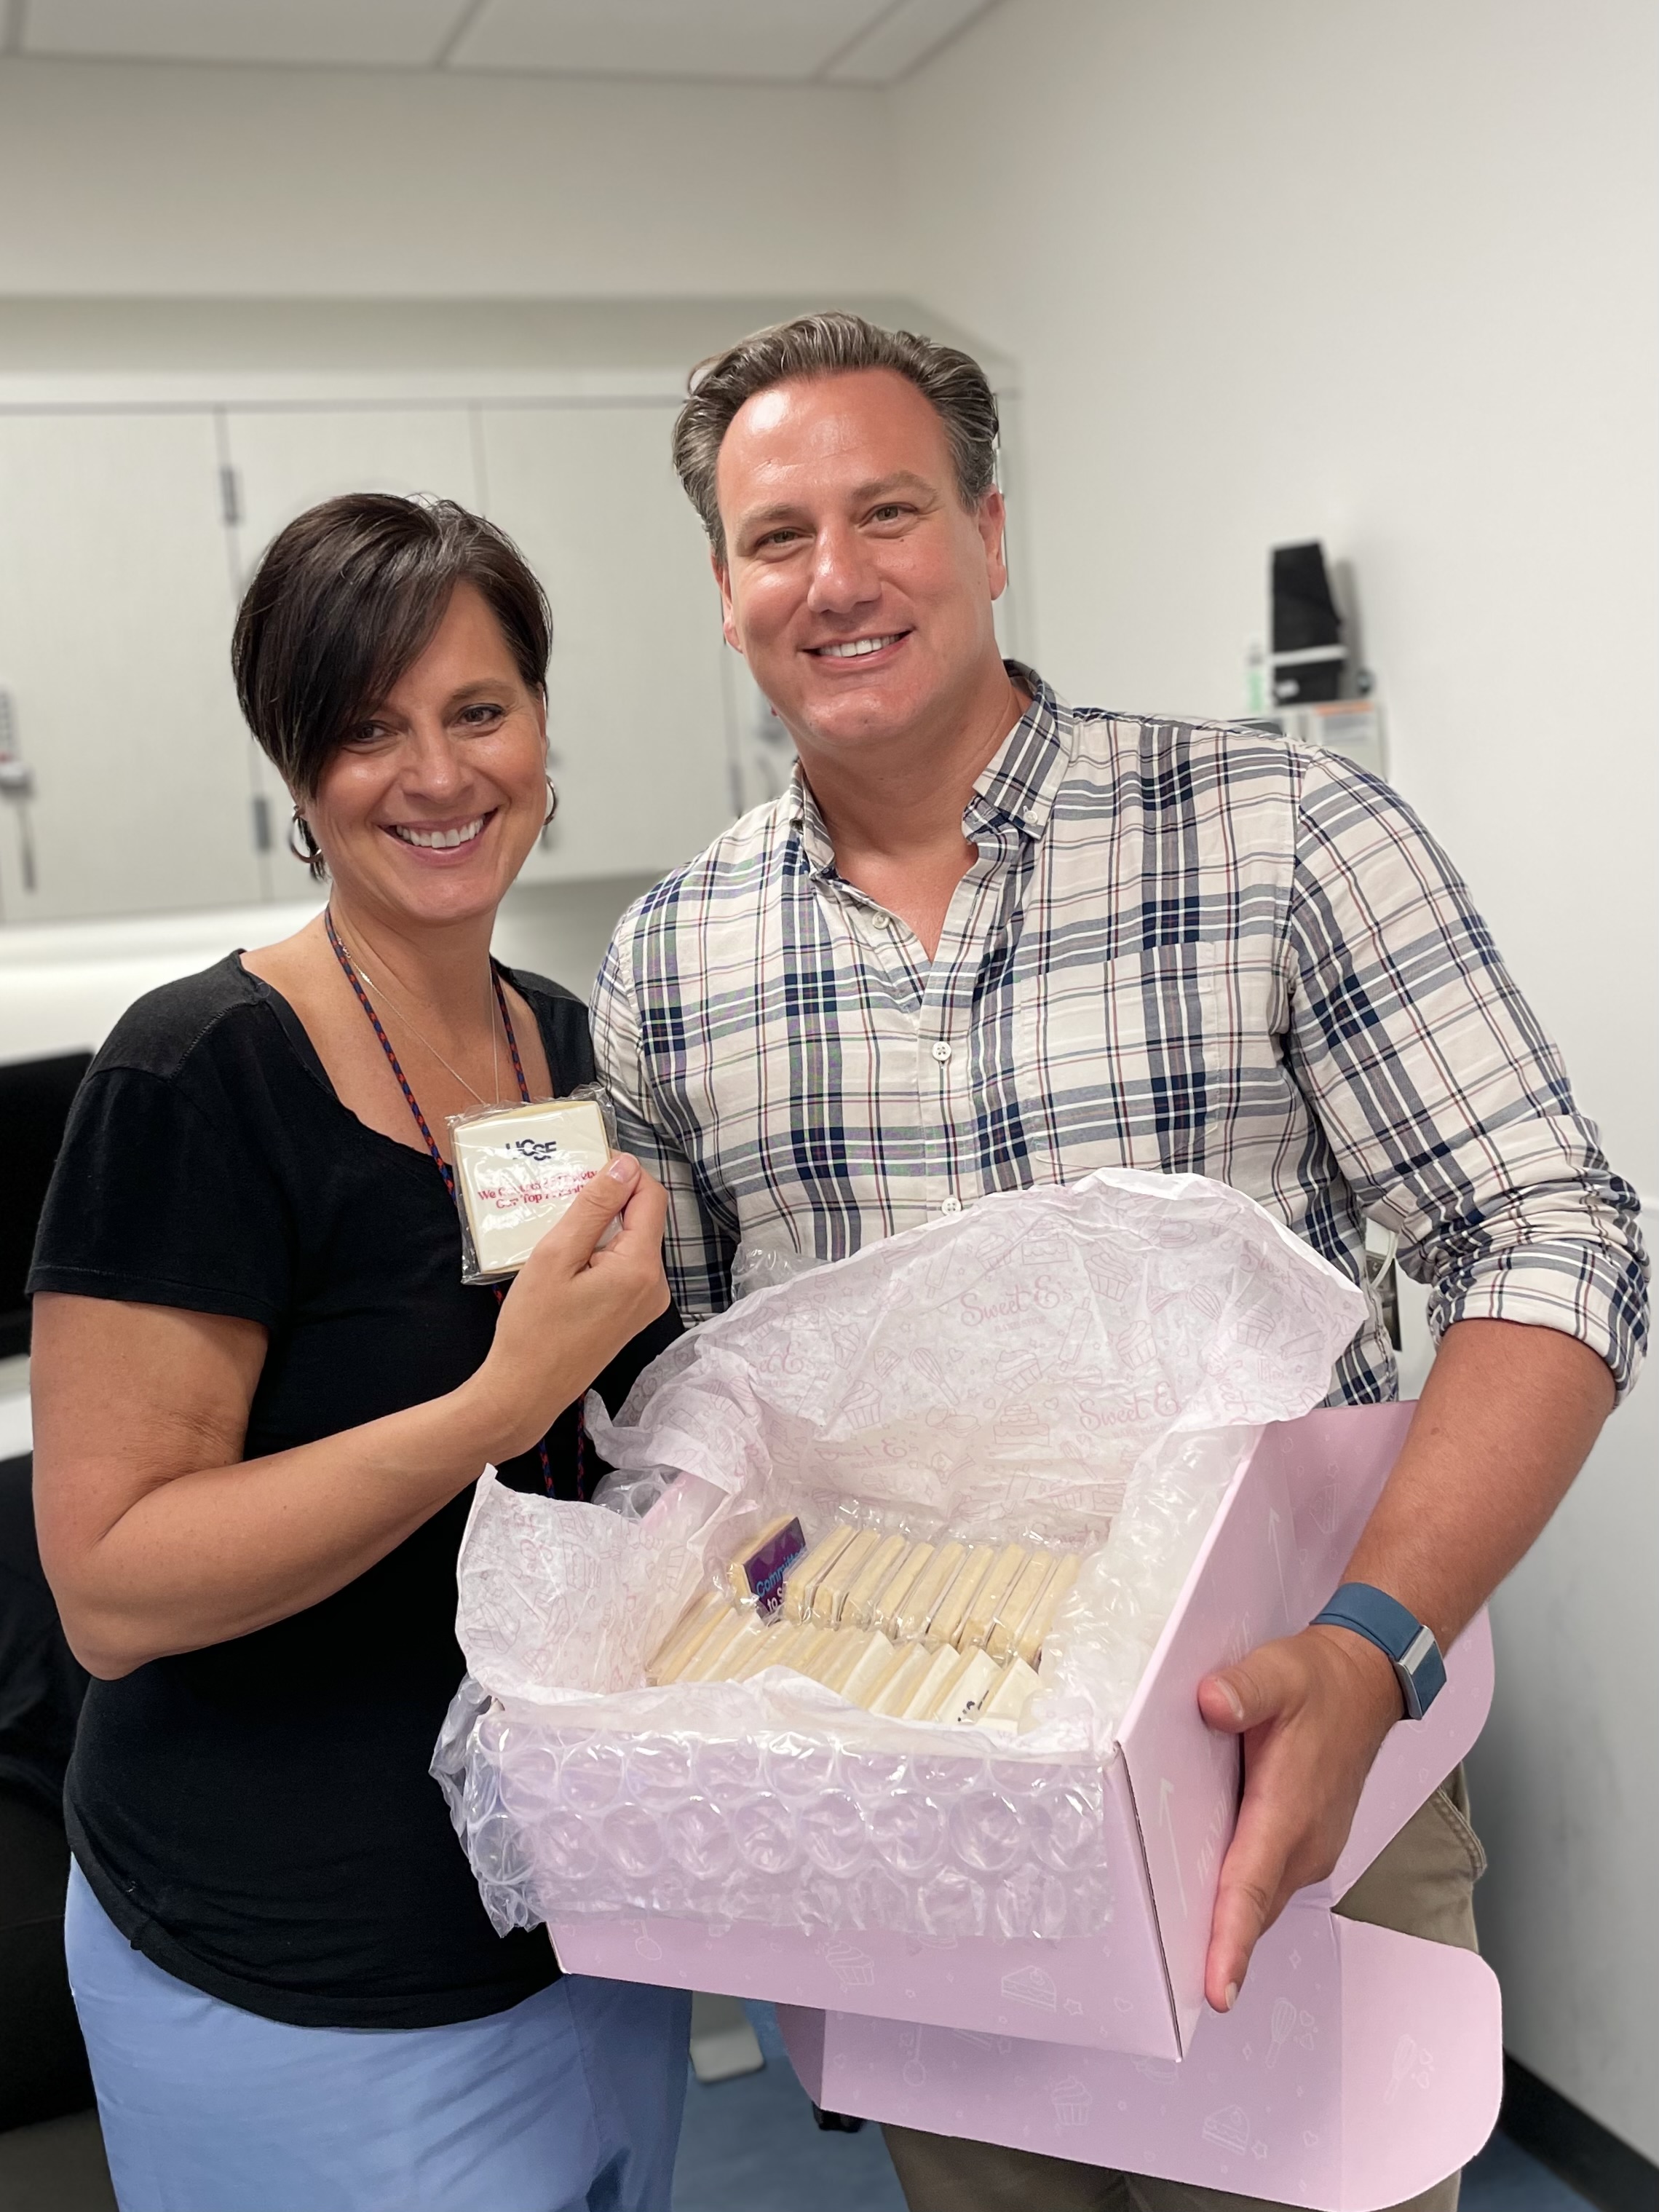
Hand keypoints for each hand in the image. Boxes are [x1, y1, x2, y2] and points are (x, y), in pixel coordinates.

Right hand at [464, 1155, 670, 1462]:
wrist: (526, 1392)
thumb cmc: (533, 1326)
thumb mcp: (556, 1255)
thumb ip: (594, 1207)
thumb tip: (623, 1166)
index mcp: (641, 1267)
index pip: (651, 1197)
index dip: (622, 1174)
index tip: (583, 1171)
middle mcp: (656, 1285)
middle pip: (642, 1220)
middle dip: (607, 1204)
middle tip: (560, 1205)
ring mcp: (647, 1304)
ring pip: (631, 1243)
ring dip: (599, 1231)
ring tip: (557, 1239)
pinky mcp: (633, 1315)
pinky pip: (624, 1268)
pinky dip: (600, 1256)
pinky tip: (566, 1266)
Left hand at [1196, 1624, 1402, 2010]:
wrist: (1366, 1682)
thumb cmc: (1322, 1683)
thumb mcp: (1278, 1672)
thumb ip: (1244, 1689)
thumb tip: (1211, 1702)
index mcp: (1289, 1812)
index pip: (1251, 1887)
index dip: (1232, 1942)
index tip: (1217, 1990)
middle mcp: (1304, 1843)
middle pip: (1249, 1907)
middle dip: (1213, 1947)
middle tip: (1161, 1978)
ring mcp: (1309, 1847)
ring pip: (1258, 1898)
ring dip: (1225, 1924)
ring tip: (1172, 1952)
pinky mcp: (1306, 1842)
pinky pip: (1265, 1881)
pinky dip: (1239, 1898)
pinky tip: (1204, 1894)